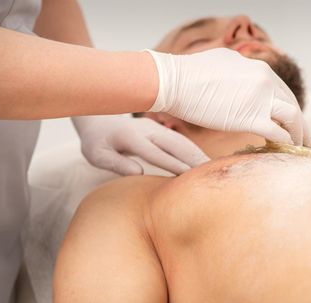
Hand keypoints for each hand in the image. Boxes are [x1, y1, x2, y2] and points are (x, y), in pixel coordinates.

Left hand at [72, 116, 209, 174]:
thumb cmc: (96, 143)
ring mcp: (156, 128)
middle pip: (175, 145)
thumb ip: (115, 164)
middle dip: (193, 160)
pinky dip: (194, 152)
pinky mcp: (161, 130)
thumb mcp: (96, 155)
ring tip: (214, 170)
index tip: (188, 176)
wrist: (97, 119)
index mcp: (130, 137)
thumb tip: (138, 173)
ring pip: (182, 142)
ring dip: (198, 155)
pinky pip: (181, 141)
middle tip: (210, 175)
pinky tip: (204, 163)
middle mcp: (147, 130)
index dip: (172, 164)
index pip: (155, 153)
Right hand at [145, 48, 309, 145]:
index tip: (289, 121)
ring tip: (300, 147)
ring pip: (293, 117)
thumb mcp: (222, 62)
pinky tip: (284, 151)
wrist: (174, 81)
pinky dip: (285, 142)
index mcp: (258, 68)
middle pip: (292, 103)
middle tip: (302, 137)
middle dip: (299, 122)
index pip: (282, 90)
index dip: (288, 107)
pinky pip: (278, 133)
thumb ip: (238, 72)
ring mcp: (261, 98)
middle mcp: (265, 79)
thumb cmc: (188, 75)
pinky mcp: (251, 118)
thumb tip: (239, 78)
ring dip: (299, 134)